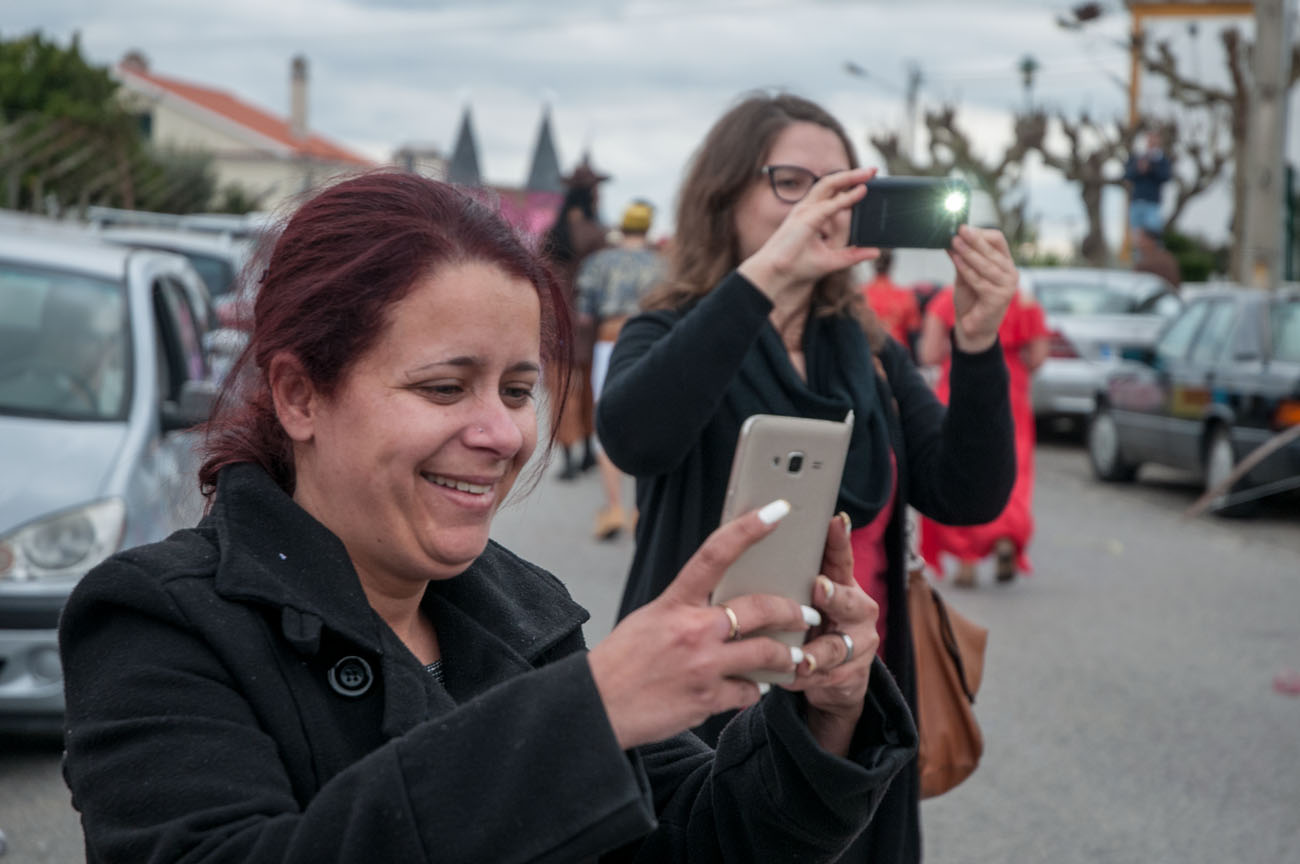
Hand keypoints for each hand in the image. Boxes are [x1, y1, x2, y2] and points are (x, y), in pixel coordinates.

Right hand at [588, 501, 816, 749]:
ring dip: (786, 655)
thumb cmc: (621, 661)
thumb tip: (722, 603)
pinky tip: (755, 687)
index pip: (716, 554)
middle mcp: (692, 630)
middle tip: (808, 613)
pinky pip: (747, 692)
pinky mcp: (706, 700)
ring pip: (765, 653)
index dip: (749, 528)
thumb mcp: (649, 619)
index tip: (777, 511)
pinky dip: (754, 689)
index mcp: (674, 603)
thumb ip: (686, 608)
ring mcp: (702, 666)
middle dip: (793, 610)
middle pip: (760, 608)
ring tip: (793, 655)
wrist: (597, 708)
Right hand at [737, 167, 879, 302]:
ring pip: (828, 186)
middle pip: (831, 184)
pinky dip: (845, 198)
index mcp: (810, 215)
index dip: (849, 185)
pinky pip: (829, 206)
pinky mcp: (805, 220)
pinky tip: (860, 192)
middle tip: (873, 171)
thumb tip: (875, 252)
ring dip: (849, 177)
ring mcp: (804, 212)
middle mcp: (806, 209)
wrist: (778, 274)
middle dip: (852, 175)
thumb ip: (853, 254)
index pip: (832, 194)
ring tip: (868, 174)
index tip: (868, 182)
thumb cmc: (797, 267)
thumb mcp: (833, 260)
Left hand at [781, 513, 877, 756]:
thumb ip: (790, 577)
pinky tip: (788, 679)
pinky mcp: (852, 675)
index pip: (841, 557)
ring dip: (817, 653)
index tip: (835, 521)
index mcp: (842, 584)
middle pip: (849, 601)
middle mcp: (858, 610)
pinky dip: (805, 679)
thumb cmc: (808, 625)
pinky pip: (827, 678)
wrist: (832, 678)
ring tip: (801, 657)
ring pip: (837, 647)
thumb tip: (749, 537)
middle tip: (818, 587)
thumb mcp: (804, 598)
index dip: (839, 540)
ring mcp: (859, 643)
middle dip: (834, 595)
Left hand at [947, 225, 1018, 353]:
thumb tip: (951, 239)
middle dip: (974, 240)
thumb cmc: (970, 300)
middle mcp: (1010, 273)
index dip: (981, 233)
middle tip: (959, 230)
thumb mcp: (964, 276)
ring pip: (986, 265)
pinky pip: (980, 280)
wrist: (971, 328)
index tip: (963, 228)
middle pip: (992, 250)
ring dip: (968, 252)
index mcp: (1004, 263)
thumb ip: (961, 259)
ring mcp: (1007, 286)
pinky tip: (955, 260)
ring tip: (954, 242)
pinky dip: (966, 269)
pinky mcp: (999, 298)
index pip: (998, 240)